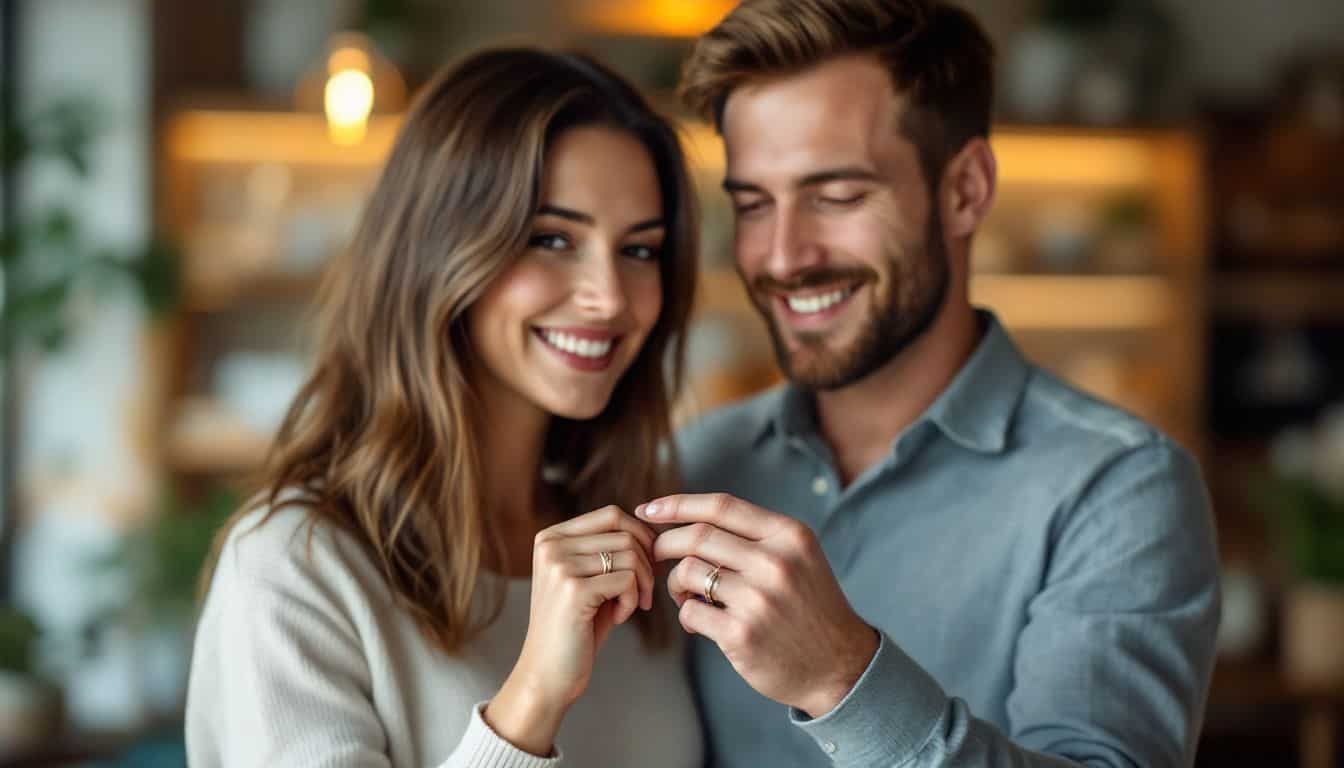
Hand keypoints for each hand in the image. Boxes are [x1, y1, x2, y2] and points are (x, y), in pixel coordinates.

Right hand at [486, 505, 654, 754]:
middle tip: (644, 594)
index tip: (647, 567)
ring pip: (630, 555)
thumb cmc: (577, 627)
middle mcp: (551, 545)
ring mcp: (559, 565)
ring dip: (642, 584)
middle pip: (625, 533)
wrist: (548, 674)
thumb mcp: (590, 579)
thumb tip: (657, 531)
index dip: (641, 537)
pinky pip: (628, 580)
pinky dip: (634, 601)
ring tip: (631, 607)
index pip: (612, 515)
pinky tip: (620, 618)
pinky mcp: (573, 589)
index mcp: (551, 537)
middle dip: (646, 564)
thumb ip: (611, 551)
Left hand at [638, 494, 877, 717]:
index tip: (649, 509)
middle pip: (697, 536)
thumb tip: (688, 522)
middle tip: (657, 556)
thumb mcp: (798, 558)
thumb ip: (755, 537)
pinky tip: (697, 624)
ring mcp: (759, 598)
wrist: (840, 665)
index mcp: (789, 535)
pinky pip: (689, 611)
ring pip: (688, 572)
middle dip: (665, 544)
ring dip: (675, 583)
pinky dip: (685, 614)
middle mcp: (775, 561)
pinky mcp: (743, 633)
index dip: (678, 504)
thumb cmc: (809, 608)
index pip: (721, 506)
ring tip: (687, 595)